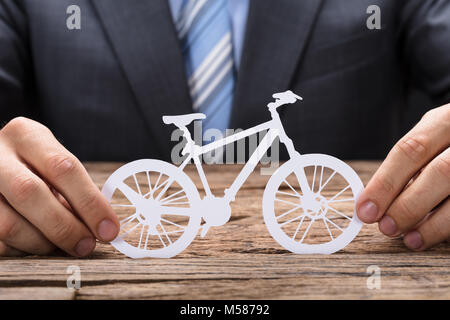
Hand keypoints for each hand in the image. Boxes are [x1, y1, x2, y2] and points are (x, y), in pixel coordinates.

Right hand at [0, 117, 118, 256]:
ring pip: (8, 223)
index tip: (109, 229)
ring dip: (42, 242)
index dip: (89, 202)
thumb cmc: (35, 167)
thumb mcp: (53, 164)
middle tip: (86, 245)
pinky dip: (22, 248)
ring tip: (59, 245)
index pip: (63, 167)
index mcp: (26, 134)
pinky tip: (35, 242)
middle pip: (30, 193)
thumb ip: (74, 190)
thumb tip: (102, 227)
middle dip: (65, 227)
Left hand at [357, 104, 449, 250]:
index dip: (385, 182)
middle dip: (408, 205)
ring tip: (411, 239)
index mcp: (446, 119)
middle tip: (386, 227)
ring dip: (433, 224)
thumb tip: (375, 200)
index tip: (366, 209)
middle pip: (440, 173)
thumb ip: (409, 163)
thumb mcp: (434, 135)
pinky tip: (435, 236)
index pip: (410, 150)